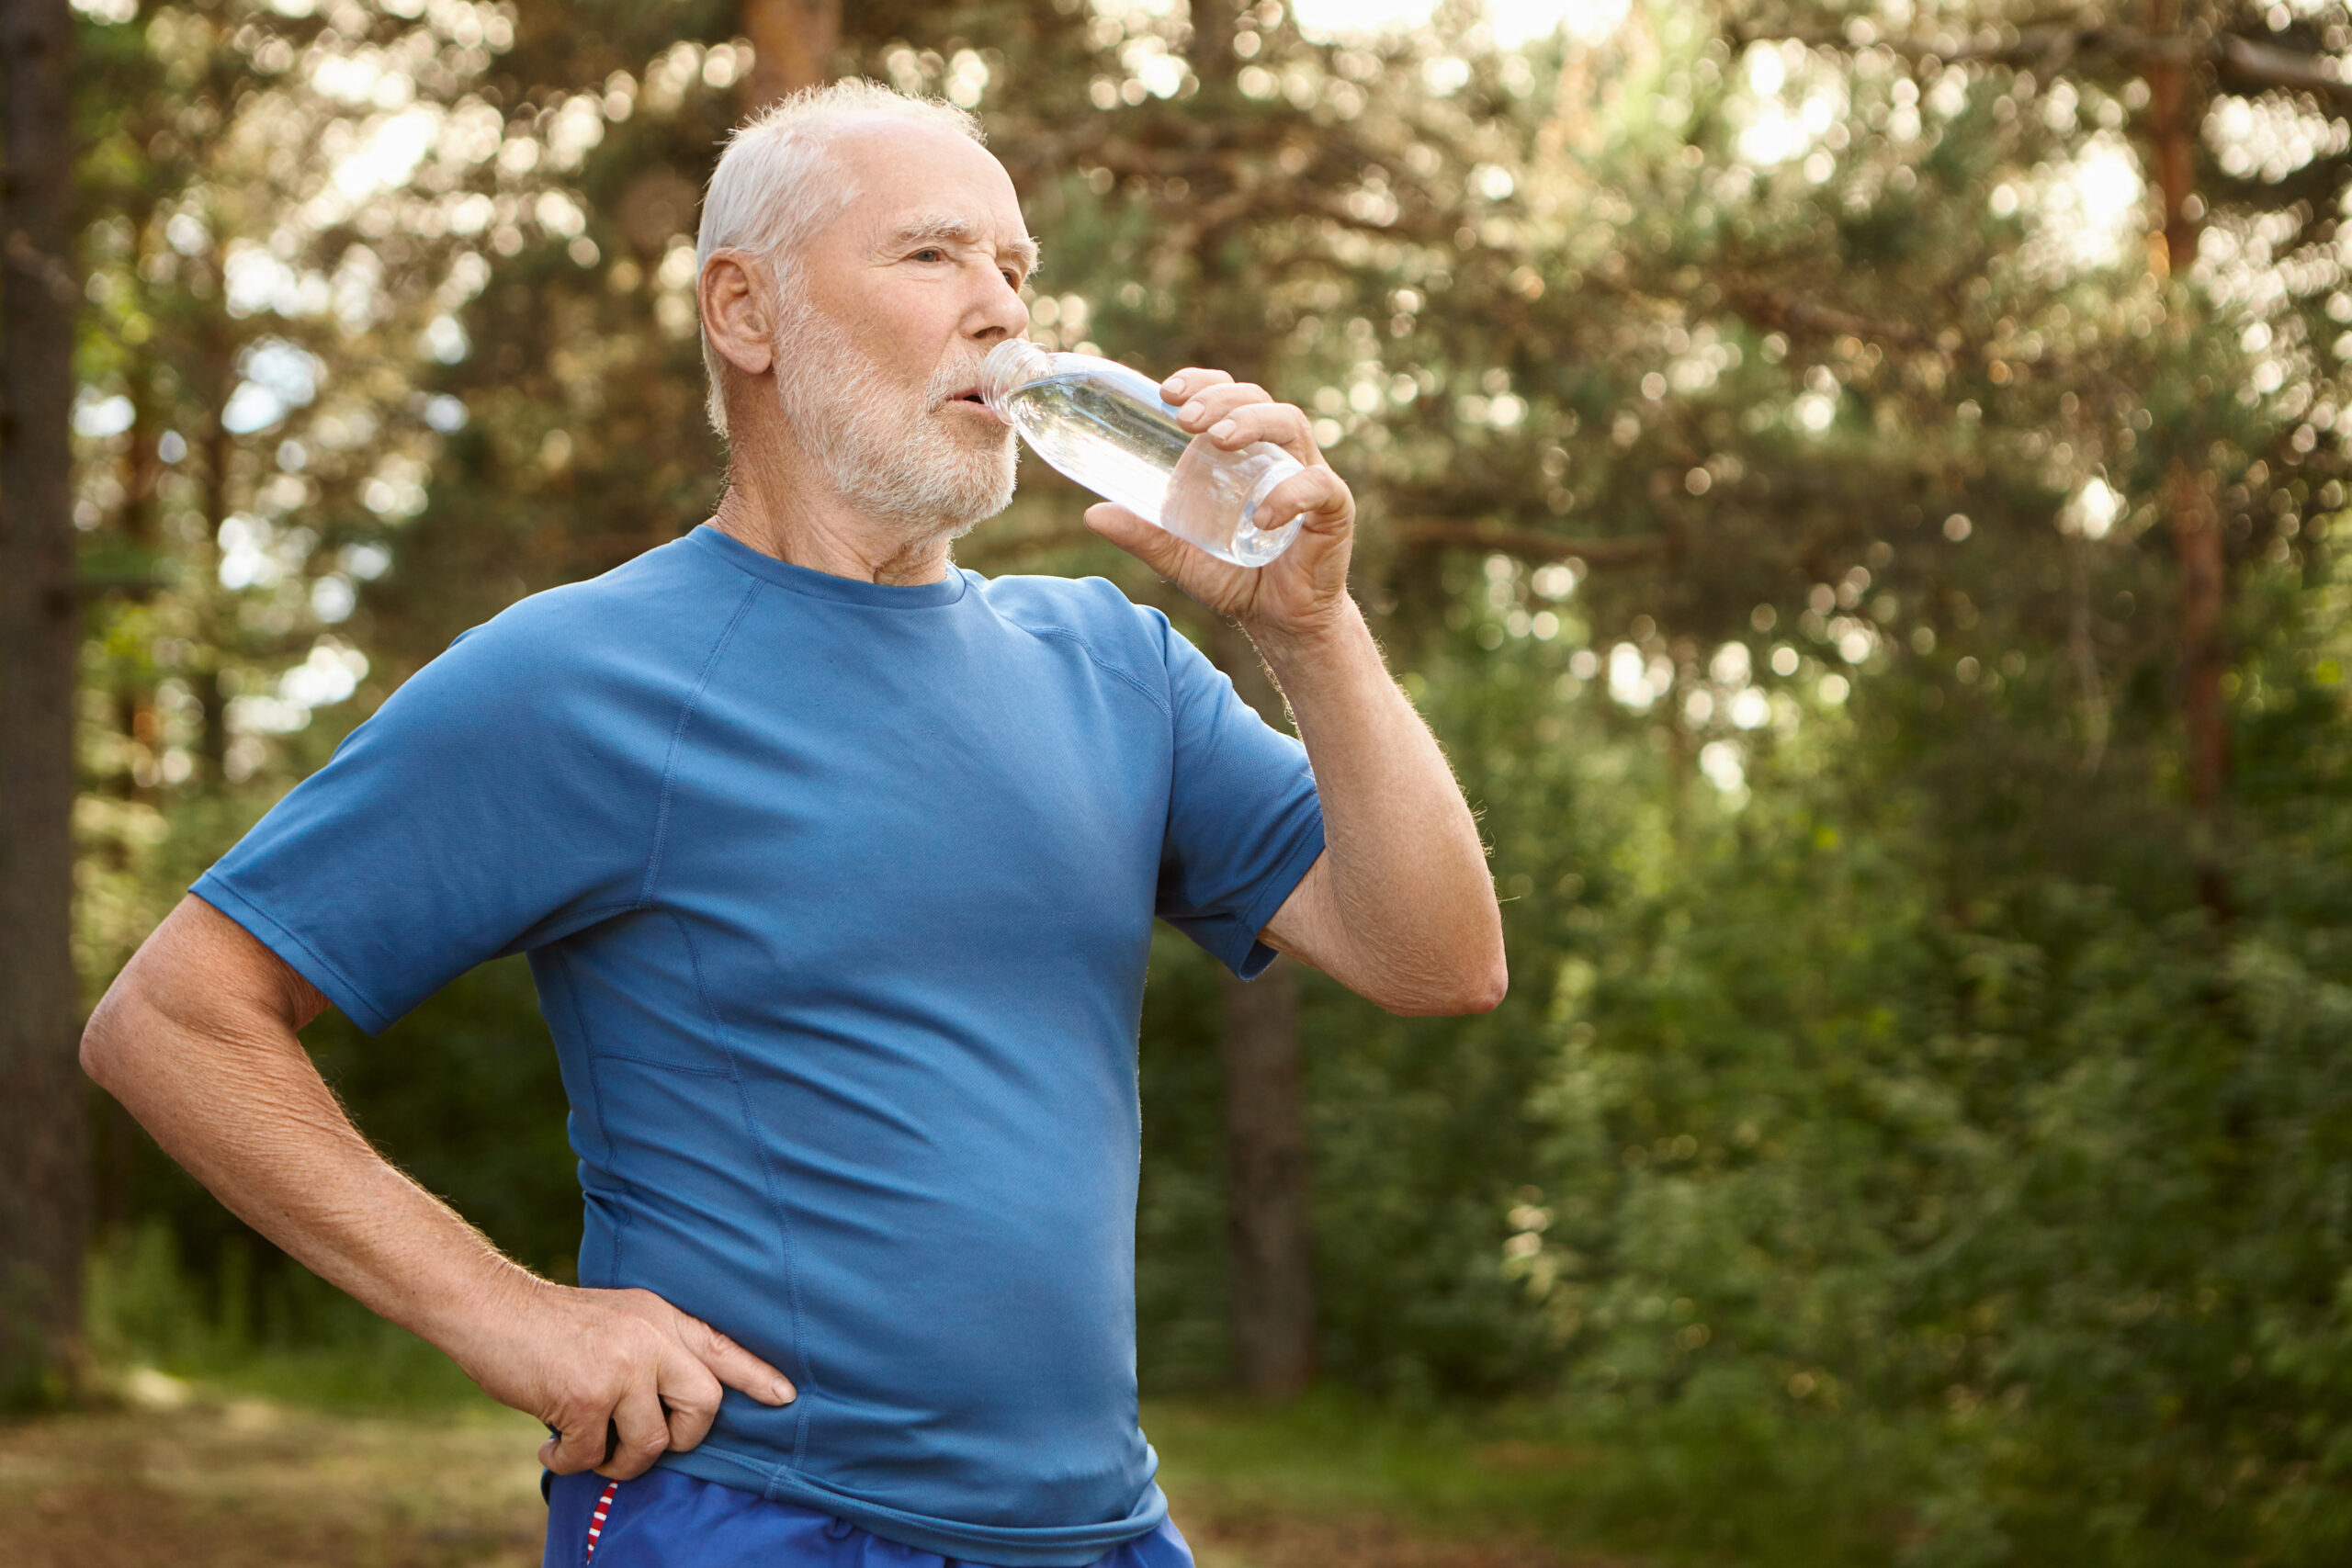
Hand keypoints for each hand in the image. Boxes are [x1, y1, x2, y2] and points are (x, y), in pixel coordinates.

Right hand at [451, 1277, 795, 1480]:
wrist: (490, 1310)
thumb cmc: (549, 1325)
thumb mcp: (618, 1318)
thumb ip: (651, 1349)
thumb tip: (671, 1407)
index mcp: (661, 1318)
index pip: (721, 1348)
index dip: (755, 1376)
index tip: (785, 1397)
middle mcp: (651, 1339)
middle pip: (704, 1406)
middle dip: (682, 1440)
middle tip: (644, 1444)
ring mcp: (623, 1366)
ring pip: (651, 1443)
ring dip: (618, 1462)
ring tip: (588, 1450)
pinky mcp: (588, 1396)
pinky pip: (593, 1455)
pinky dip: (569, 1461)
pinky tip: (550, 1448)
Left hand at [1082, 368, 1356, 650]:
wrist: (1280, 621)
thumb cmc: (1235, 578)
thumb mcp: (1179, 555)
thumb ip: (1143, 534)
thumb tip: (1093, 514)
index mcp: (1244, 452)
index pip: (1228, 396)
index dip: (1201, 382)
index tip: (1166, 392)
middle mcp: (1278, 454)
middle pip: (1257, 399)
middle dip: (1220, 398)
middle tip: (1185, 419)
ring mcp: (1308, 476)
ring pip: (1291, 424)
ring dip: (1253, 423)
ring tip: (1217, 440)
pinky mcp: (1333, 510)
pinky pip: (1317, 487)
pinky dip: (1289, 493)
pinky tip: (1259, 515)